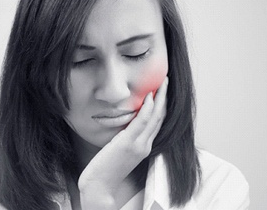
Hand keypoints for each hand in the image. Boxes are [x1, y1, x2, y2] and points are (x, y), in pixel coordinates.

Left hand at [78, 77, 167, 208]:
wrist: (99, 186)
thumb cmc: (105, 168)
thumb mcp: (117, 148)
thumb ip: (124, 136)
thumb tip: (123, 122)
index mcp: (143, 146)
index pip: (157, 122)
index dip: (162, 105)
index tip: (163, 90)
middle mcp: (145, 145)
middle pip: (161, 117)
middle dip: (165, 98)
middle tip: (167, 81)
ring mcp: (138, 145)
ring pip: (155, 118)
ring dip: (160, 98)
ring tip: (164, 83)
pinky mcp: (128, 145)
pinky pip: (142, 123)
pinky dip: (148, 109)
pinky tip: (150, 97)